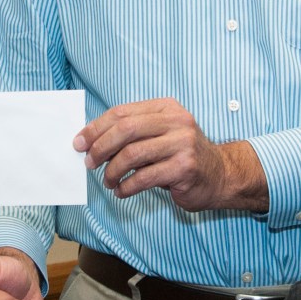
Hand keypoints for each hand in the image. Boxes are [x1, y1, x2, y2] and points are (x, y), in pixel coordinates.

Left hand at [74, 99, 265, 211]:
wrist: (220, 175)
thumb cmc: (181, 155)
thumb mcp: (160, 135)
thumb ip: (132, 133)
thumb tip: (91, 142)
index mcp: (166, 108)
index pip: (122, 113)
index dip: (96, 128)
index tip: (80, 143)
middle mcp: (176, 122)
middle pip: (125, 130)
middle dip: (100, 147)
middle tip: (89, 163)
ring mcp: (182, 144)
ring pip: (132, 155)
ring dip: (112, 171)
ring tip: (108, 181)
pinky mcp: (185, 168)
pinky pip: (144, 178)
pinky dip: (127, 187)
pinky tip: (122, 191)